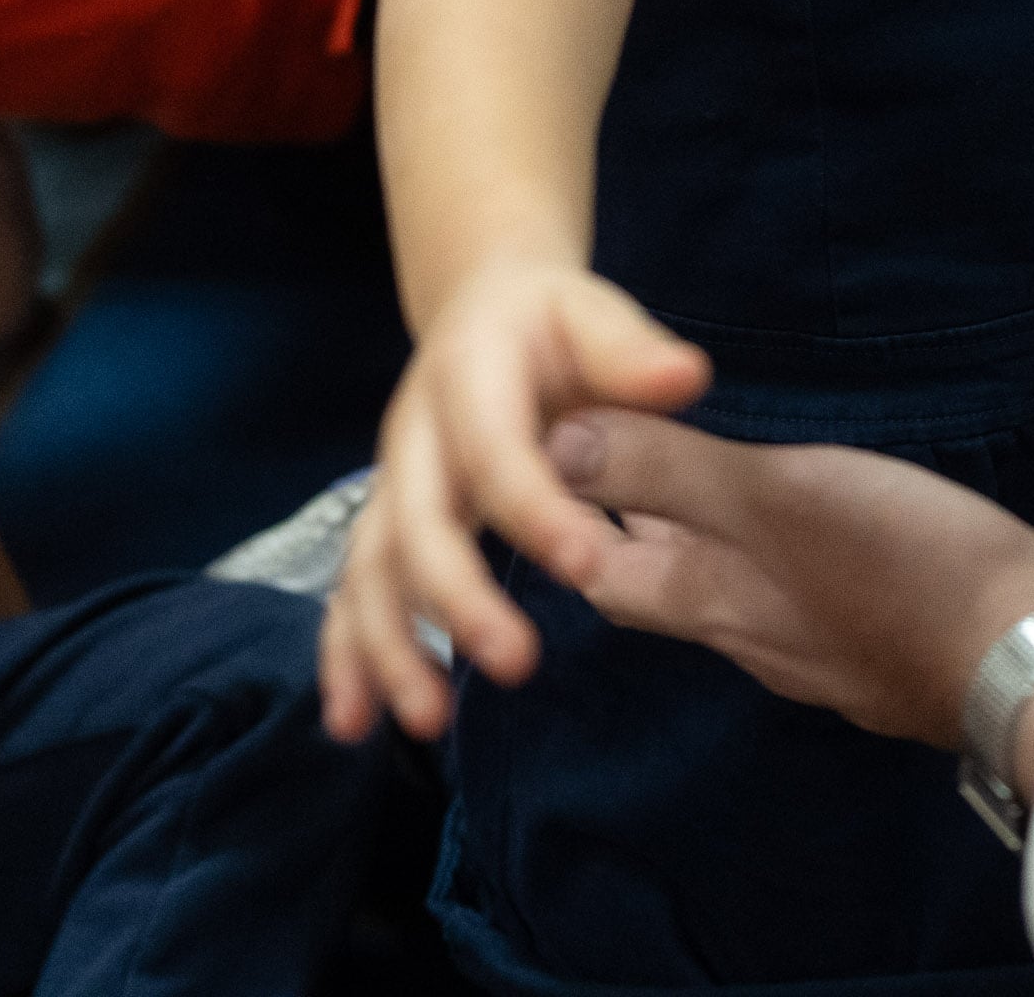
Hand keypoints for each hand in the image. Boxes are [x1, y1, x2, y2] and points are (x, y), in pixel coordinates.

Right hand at [321, 258, 708, 742]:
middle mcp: (412, 435)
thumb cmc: (553, 325)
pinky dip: (347, 658)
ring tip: (430, 722)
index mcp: (467, 375)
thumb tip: (686, 377)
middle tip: (516, 663)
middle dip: (459, 597)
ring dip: (392, 648)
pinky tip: (355, 723)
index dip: (534, 508)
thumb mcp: (592, 315)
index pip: (495, 450)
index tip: (585, 566)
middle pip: (420, 523)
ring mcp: (390, 485)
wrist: (482, 310)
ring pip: (372, 571)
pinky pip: (352, 595)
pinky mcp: (381, 527)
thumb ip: (631, 354)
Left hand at [544, 409, 1033, 749]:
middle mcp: (749, 638)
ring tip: (707, 475)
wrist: (1031, 661)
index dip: (563, 515)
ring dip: (707, 540)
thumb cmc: (905, 569)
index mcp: (711, 601)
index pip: (596, 569)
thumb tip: (552, 446)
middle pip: (659, 587)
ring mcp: (815, 654)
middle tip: (622, 449)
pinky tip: (811, 532)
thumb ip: (668, 473)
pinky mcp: (875, 649)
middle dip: (629, 526)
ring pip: (731, 595)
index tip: (554, 448)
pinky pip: (797, 603)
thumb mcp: (776, 498)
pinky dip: (777, 561)